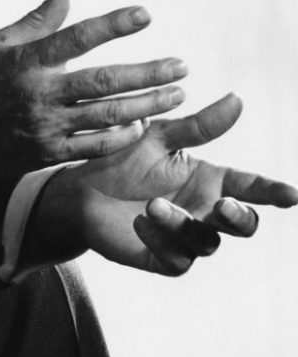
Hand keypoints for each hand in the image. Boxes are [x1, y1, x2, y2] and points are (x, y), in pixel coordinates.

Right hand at [0, 0, 187, 196]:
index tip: (145, 15)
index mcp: (27, 61)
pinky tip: (144, 124)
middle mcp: (40, 94)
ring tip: (177, 95)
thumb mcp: (0, 42)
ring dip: (146, 104)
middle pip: (103, 81)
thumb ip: (39, 18)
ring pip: (107, 116)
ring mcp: (46, 126)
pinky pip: (94, 146)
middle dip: (147, 73)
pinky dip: (122, 136)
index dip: (113, 25)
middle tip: (181, 66)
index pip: (78, 37)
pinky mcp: (49, 153)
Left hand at [32, 93, 297, 274]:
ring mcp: (186, 237)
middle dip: (239, 218)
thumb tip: (237, 98)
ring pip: (206, 241)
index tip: (293, 194)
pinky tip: (140, 221)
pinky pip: (177, 258)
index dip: (273, 191)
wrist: (80, 189)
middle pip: (242, 223)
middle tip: (222, 206)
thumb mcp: (159, 137)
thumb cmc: (122, 158)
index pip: (250, 186)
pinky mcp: (163, 257)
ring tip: (152, 205)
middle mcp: (204, 210)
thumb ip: (198, 126)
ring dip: (183, 224)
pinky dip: (161, 239)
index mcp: (209, 179)